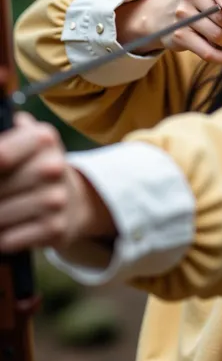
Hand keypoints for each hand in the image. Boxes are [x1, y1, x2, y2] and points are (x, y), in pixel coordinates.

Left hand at [0, 112, 115, 253]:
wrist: (75, 201)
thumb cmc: (37, 168)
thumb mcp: (27, 141)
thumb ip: (9, 132)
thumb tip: (9, 120)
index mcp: (43, 139)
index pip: (2, 156)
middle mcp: (53, 167)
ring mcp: (56, 199)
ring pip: (1, 216)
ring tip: (0, 213)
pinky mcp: (56, 228)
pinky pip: (10, 239)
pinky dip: (2, 240)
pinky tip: (4, 232)